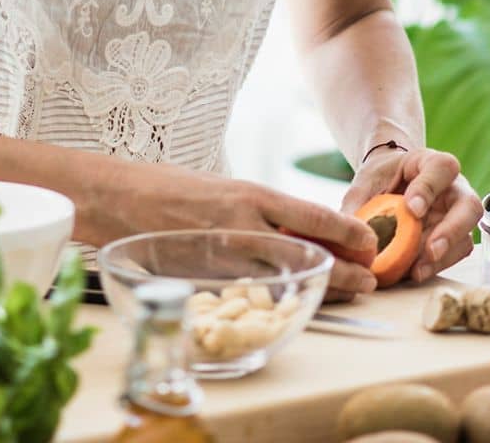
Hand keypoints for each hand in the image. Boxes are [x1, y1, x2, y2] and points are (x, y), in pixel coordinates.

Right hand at [93, 157, 380, 302]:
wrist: (119, 197)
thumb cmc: (171, 188)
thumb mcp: (224, 188)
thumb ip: (258, 208)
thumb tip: (296, 226)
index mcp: (250, 194)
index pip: (310, 213)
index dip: (345, 230)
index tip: (369, 240)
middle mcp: (242, 223)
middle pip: (306, 252)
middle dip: (342, 269)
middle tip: (371, 280)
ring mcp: (223, 254)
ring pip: (283, 276)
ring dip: (318, 286)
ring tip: (348, 294)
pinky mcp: (205, 278)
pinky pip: (249, 292)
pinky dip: (276, 298)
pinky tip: (293, 301)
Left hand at [342, 145, 480, 283]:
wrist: (387, 185)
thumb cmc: (379, 179)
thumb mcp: (365, 183)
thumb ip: (358, 203)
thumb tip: (350, 234)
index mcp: (430, 163)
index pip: (441, 169)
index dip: (429, 189)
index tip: (412, 209)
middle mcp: (453, 187)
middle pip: (469, 205)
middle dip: (451, 230)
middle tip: (430, 250)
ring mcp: (457, 214)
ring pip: (466, 235)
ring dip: (444, 256)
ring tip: (418, 271)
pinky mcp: (454, 237)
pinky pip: (456, 253)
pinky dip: (438, 265)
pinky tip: (416, 272)